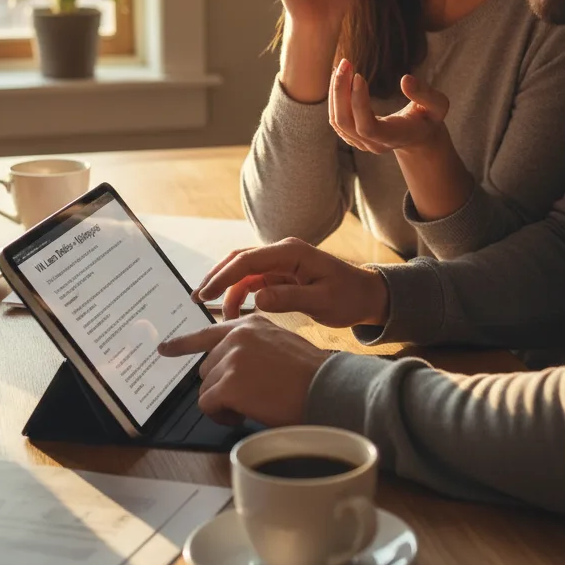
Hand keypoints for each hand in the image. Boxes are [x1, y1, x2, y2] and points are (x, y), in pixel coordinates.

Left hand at [157, 314, 325, 426]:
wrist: (325, 389)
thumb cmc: (310, 376)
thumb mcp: (280, 346)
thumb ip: (253, 348)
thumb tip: (229, 368)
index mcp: (252, 324)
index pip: (208, 332)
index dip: (184, 343)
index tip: (165, 348)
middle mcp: (238, 335)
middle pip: (207, 368)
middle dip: (222, 386)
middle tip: (250, 396)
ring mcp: (232, 357)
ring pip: (206, 388)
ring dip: (224, 402)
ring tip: (253, 404)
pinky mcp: (228, 382)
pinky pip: (208, 405)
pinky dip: (222, 416)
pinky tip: (244, 414)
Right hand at [191, 237, 389, 325]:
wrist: (367, 296)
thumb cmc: (349, 297)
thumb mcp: (322, 301)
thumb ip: (289, 299)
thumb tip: (257, 299)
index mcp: (293, 253)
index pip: (248, 260)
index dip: (223, 276)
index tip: (204, 294)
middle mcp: (284, 252)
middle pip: (241, 259)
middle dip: (217, 277)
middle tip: (197, 298)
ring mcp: (283, 262)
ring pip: (245, 270)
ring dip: (228, 288)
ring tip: (216, 312)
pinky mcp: (283, 274)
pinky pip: (254, 280)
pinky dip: (240, 293)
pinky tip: (233, 310)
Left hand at [329, 59, 450, 154]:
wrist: (419, 136)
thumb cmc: (430, 118)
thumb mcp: (438, 105)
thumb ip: (425, 94)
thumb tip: (405, 79)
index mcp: (393, 137)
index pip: (367, 127)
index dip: (358, 103)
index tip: (359, 76)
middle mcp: (373, 144)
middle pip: (345, 123)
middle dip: (341, 91)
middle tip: (346, 63)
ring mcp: (361, 142)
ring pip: (337, 120)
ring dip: (335, 92)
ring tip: (343, 66)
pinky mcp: (353, 136)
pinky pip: (336, 118)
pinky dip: (334, 97)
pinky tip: (340, 77)